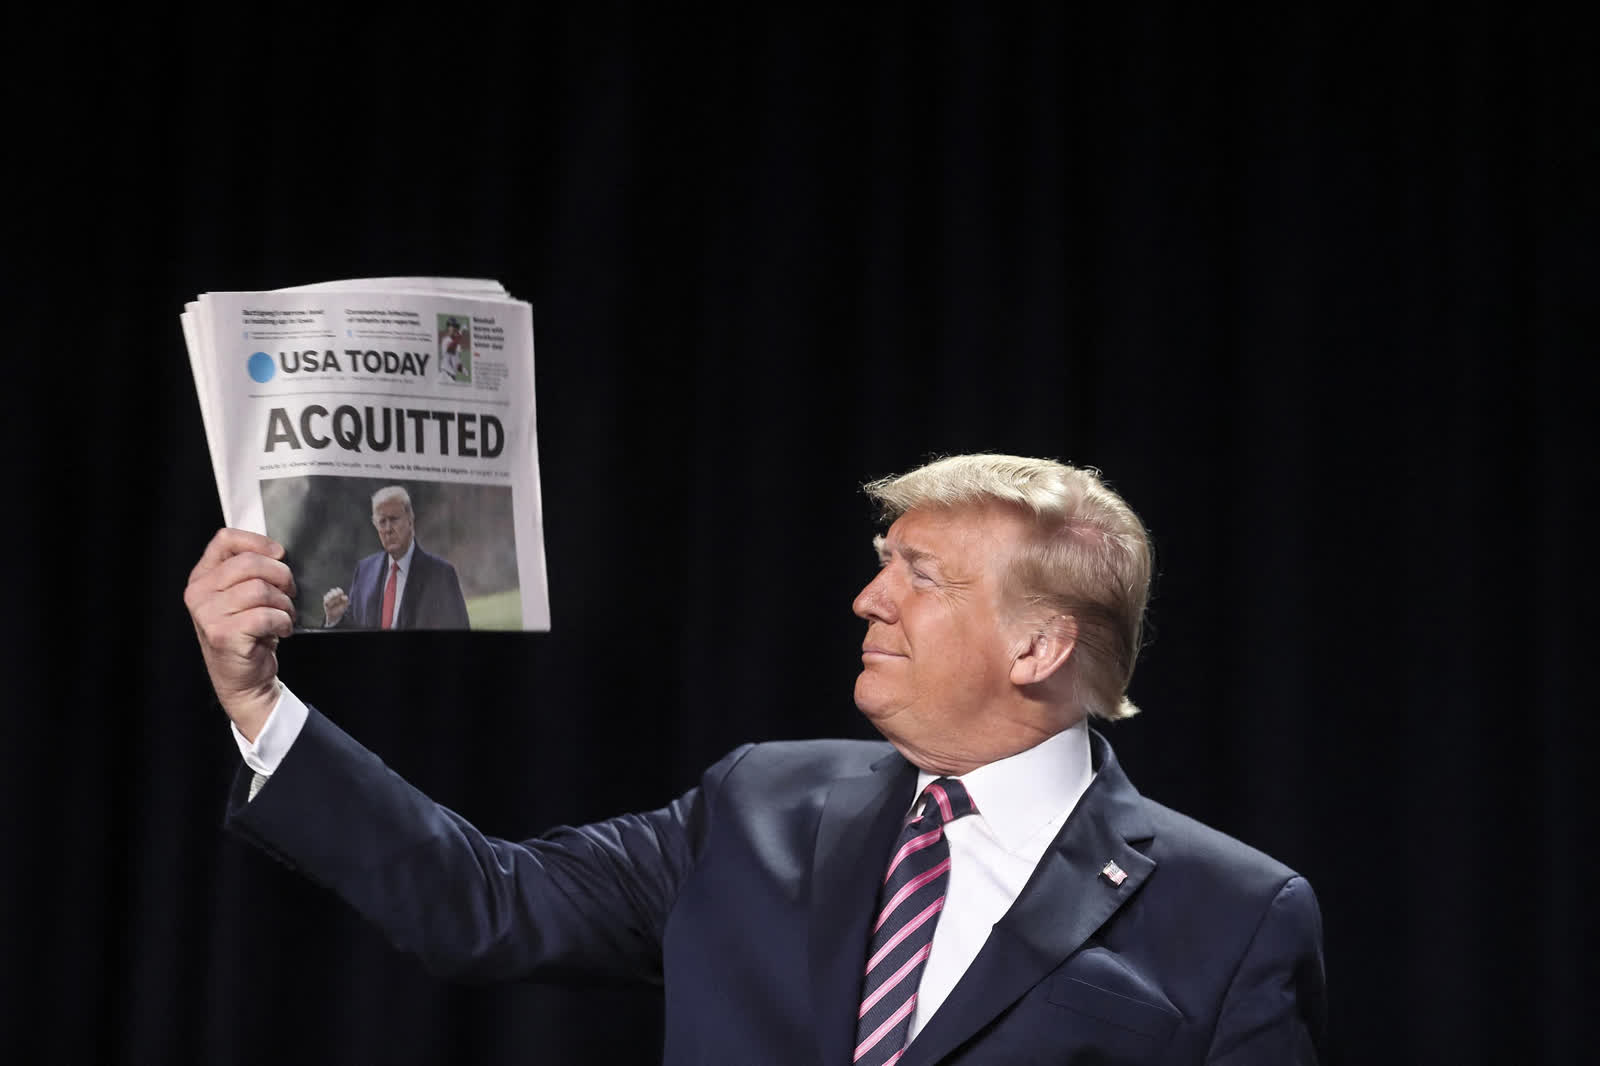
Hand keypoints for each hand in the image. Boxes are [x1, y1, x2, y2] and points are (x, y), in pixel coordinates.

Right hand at [184, 528, 297, 741]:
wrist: (245, 678)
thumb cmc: (249, 633)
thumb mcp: (244, 596)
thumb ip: (251, 571)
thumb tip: (278, 552)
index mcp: (202, 577)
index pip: (224, 539)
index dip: (257, 542)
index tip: (279, 554)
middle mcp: (199, 593)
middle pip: (249, 563)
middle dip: (281, 575)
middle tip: (289, 592)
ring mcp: (207, 615)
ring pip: (260, 589)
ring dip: (284, 603)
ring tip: (284, 616)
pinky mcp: (224, 634)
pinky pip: (266, 615)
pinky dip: (283, 621)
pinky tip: (281, 630)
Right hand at [323, 586, 349, 626]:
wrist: (335, 616)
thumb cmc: (341, 609)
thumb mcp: (345, 605)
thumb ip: (346, 600)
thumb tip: (344, 596)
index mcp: (339, 596)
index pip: (339, 590)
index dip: (339, 590)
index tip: (341, 593)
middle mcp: (334, 596)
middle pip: (332, 590)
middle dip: (334, 592)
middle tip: (336, 595)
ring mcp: (329, 598)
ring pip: (328, 593)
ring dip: (330, 595)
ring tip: (332, 599)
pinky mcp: (325, 602)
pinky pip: (325, 598)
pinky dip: (326, 599)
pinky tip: (329, 602)